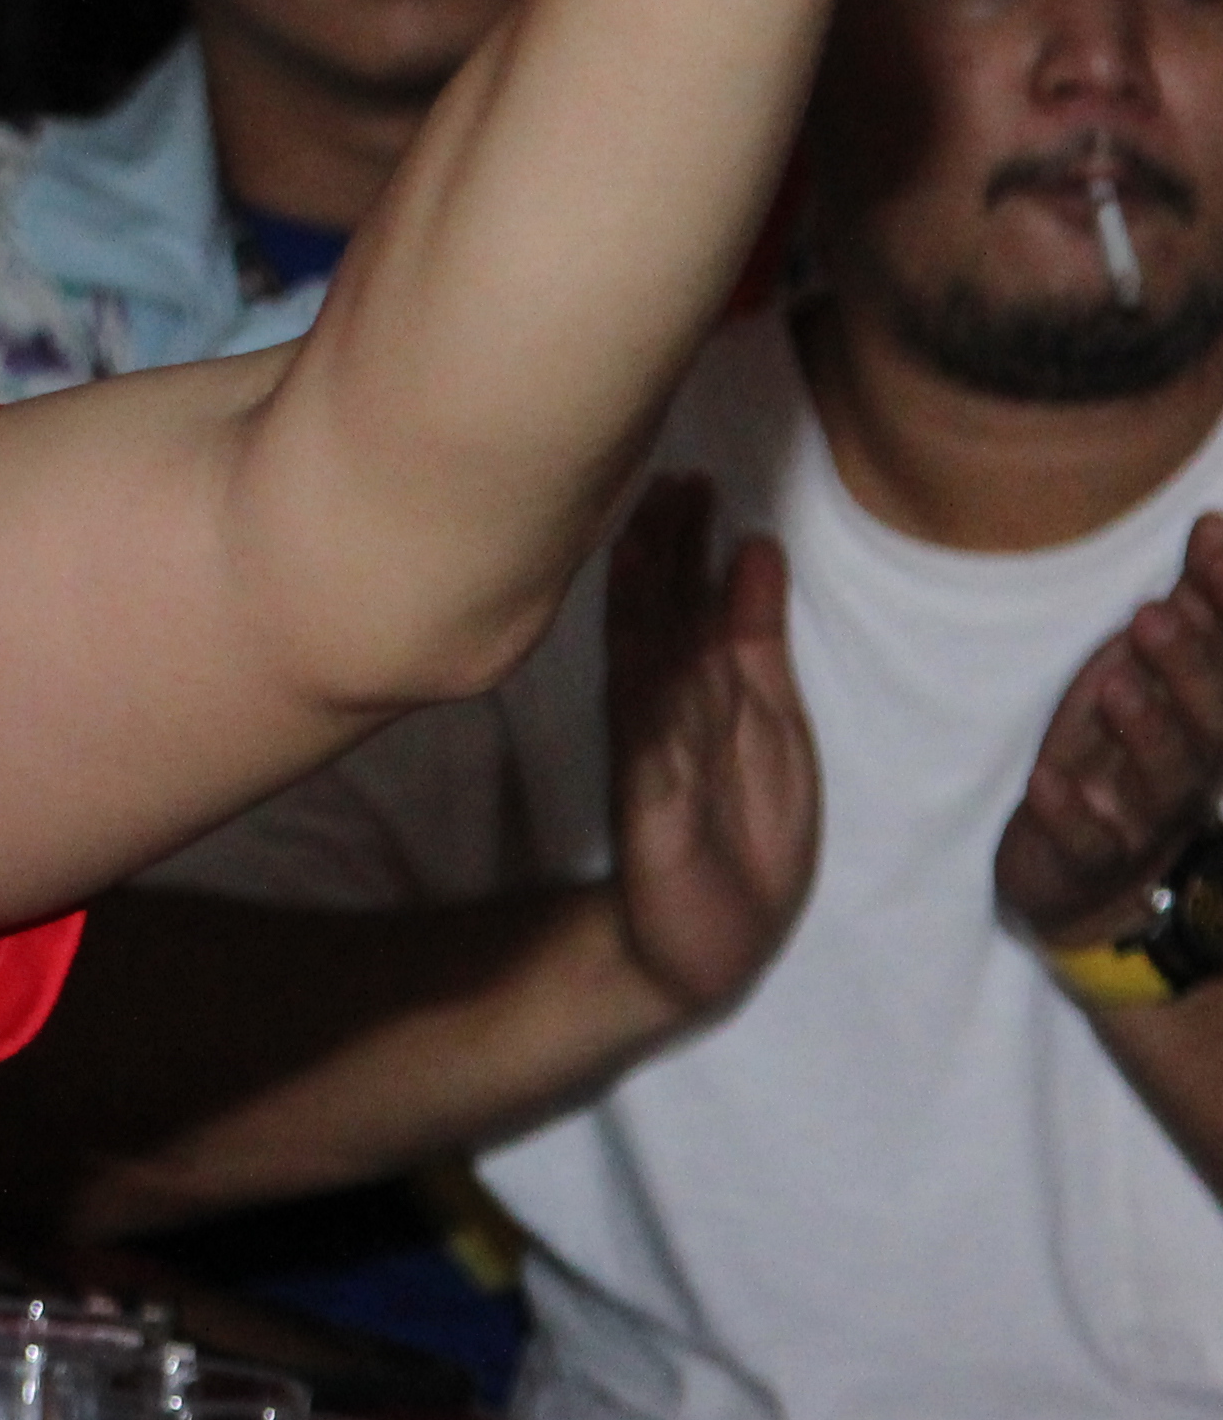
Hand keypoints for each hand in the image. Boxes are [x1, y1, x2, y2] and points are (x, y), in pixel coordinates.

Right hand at [602, 475, 818, 1014]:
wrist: (711, 941)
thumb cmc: (743, 832)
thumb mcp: (774, 726)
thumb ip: (757, 640)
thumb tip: (757, 547)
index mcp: (700, 684)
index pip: (688, 599)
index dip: (689, 542)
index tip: (692, 478)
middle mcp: (668, 706)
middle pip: (661, 616)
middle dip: (663, 549)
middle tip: (669, 480)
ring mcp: (656, 750)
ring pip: (647, 661)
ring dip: (645, 598)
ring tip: (644, 533)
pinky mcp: (654, 799)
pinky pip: (655, 734)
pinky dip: (653, 686)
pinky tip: (652, 641)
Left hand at [997, 512, 1222, 948]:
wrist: (1086, 876)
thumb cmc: (1117, 748)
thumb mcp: (1142, 671)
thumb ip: (1187, 606)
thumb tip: (1213, 522)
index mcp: (1207, 715)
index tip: (1209, 532)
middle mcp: (1188, 766)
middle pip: (1210, 724)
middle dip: (1190, 670)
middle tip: (1151, 617)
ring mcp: (1142, 816)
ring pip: (1160, 780)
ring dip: (1142, 732)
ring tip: (1114, 686)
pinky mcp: (1088, 859)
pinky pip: (1087, 841)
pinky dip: (1069, 813)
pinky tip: (1047, 781)